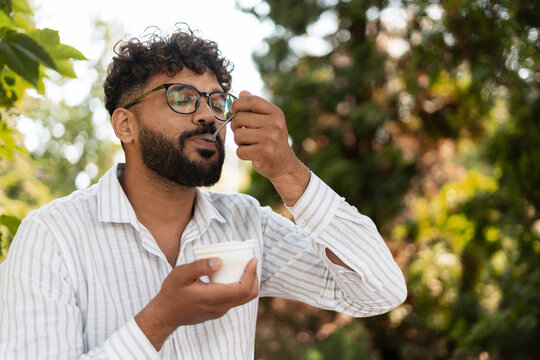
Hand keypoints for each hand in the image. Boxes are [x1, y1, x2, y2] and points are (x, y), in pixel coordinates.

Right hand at [135, 257, 258, 349]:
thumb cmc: (171, 293)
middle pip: (248, 295)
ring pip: (242, 298)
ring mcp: (219, 311)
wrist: (164, 315)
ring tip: (243, 266)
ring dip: (247, 282)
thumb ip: (200, 267)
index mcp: (213, 298)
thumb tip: (220, 261)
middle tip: (251, 262)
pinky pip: (234, 299)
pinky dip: (238, 287)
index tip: (253, 260)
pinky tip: (230, 275)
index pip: (243, 289)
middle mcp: (220, 307)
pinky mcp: (217, 311)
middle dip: (254, 277)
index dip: (251, 274)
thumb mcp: (181, 275)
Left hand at [230, 91, 310, 204]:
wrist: (284, 165)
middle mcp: (275, 124)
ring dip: (239, 141)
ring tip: (249, 144)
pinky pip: (240, 150)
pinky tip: (252, 153)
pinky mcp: (264, 153)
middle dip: (236, 126)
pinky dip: (242, 153)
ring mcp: (270, 139)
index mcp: (276, 113)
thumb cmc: (272, 140)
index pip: (252, 101)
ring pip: (238, 135)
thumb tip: (242, 92)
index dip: (238, 104)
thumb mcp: (268, 121)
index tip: (232, 110)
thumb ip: (255, 107)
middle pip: (240, 118)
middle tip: (242, 132)